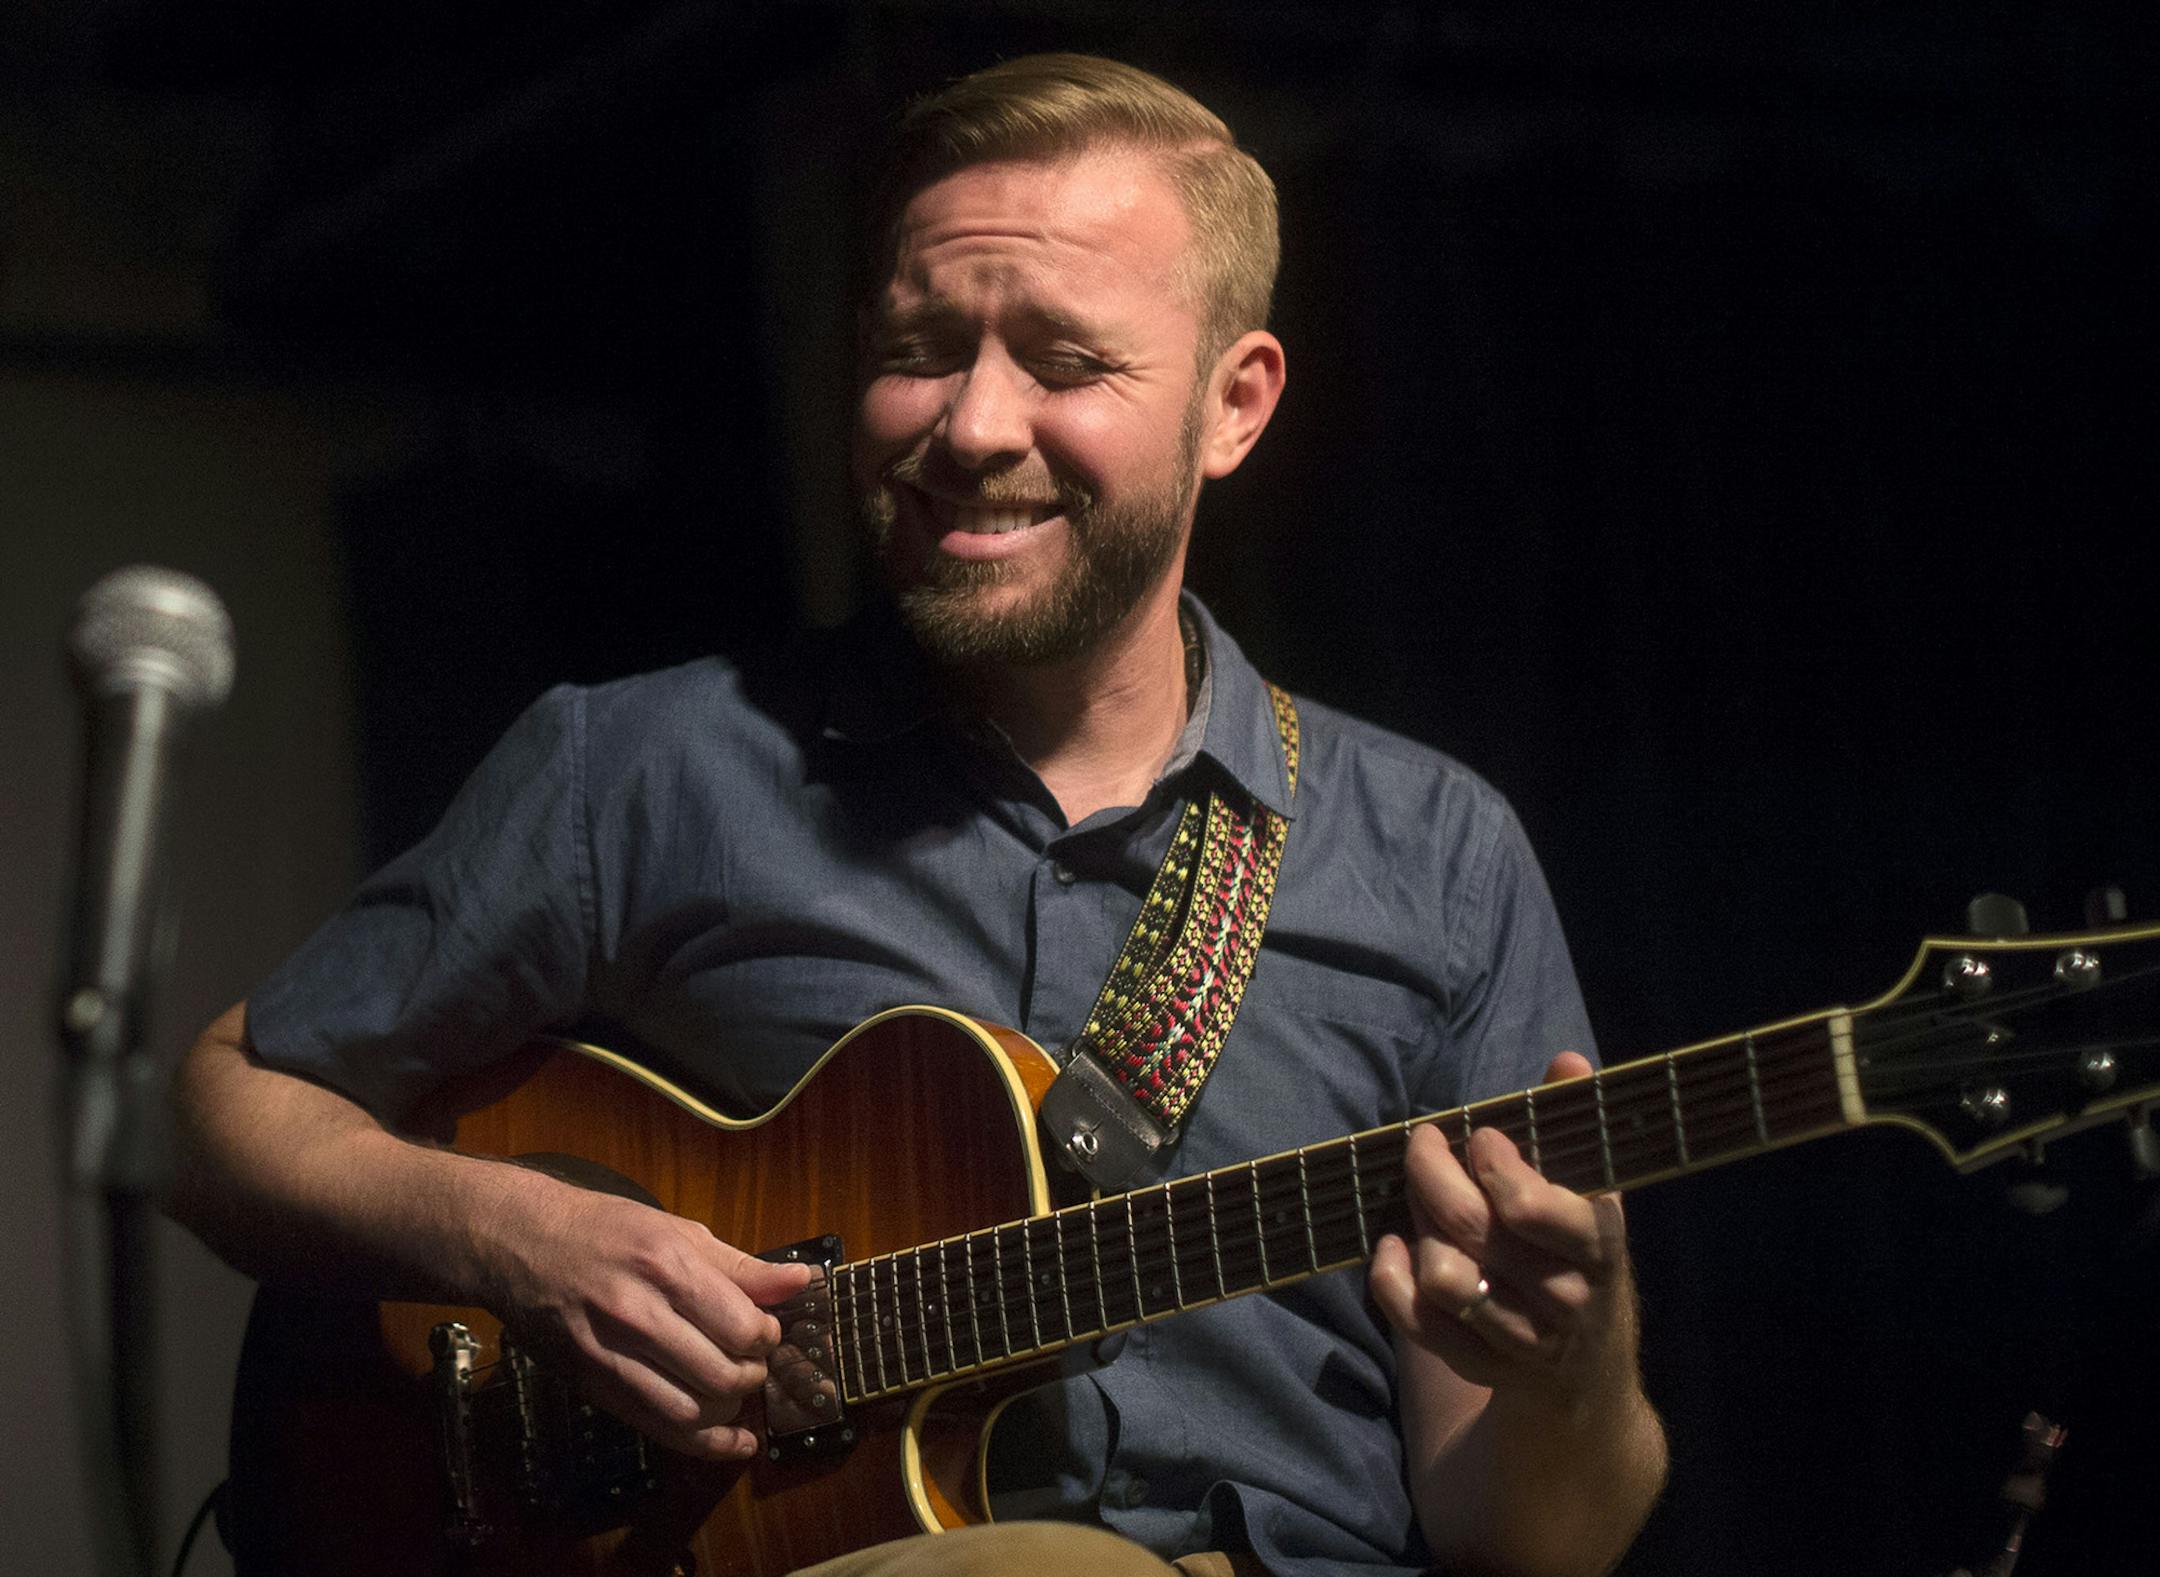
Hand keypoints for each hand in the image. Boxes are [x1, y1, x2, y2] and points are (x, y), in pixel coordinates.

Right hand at [474, 1170, 814, 1460]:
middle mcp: (638, 1314)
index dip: (767, 1337)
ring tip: (734, 1391)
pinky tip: (731, 1442)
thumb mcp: (678, 1231)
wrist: (520, 1243)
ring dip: (728, 1410)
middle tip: (752, 1363)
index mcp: (667, 1266)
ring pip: (690, 1410)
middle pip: (720, 1373)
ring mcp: (609, 1354)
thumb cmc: (605, 1229)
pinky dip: (702, 1443)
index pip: (741, 1325)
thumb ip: (741, 1266)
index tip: (765, 1331)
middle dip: (752, 1376)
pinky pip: (655, 1427)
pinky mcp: (591, 1384)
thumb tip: (802, 1280)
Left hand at [1369, 1051, 1634, 1412]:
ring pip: (1442, 1274)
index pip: (1532, 1207)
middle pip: (1472, 1228)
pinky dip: (1391, 1279)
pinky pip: (1417, 1322)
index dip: (1494, 1163)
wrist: (1585, 1373)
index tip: (1478, 1134)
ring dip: (1417, 1226)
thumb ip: (1573, 1125)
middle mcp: (1563, 1298)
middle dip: (1432, 1174)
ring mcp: (1520, 1338)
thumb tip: (1567, 1061)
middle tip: (1423, 1145)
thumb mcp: (1591, 1194)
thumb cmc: (1576, 1255)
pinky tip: (1392, 1248)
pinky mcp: (1481, 1365)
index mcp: (1596, 1247)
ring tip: (1420, 1202)